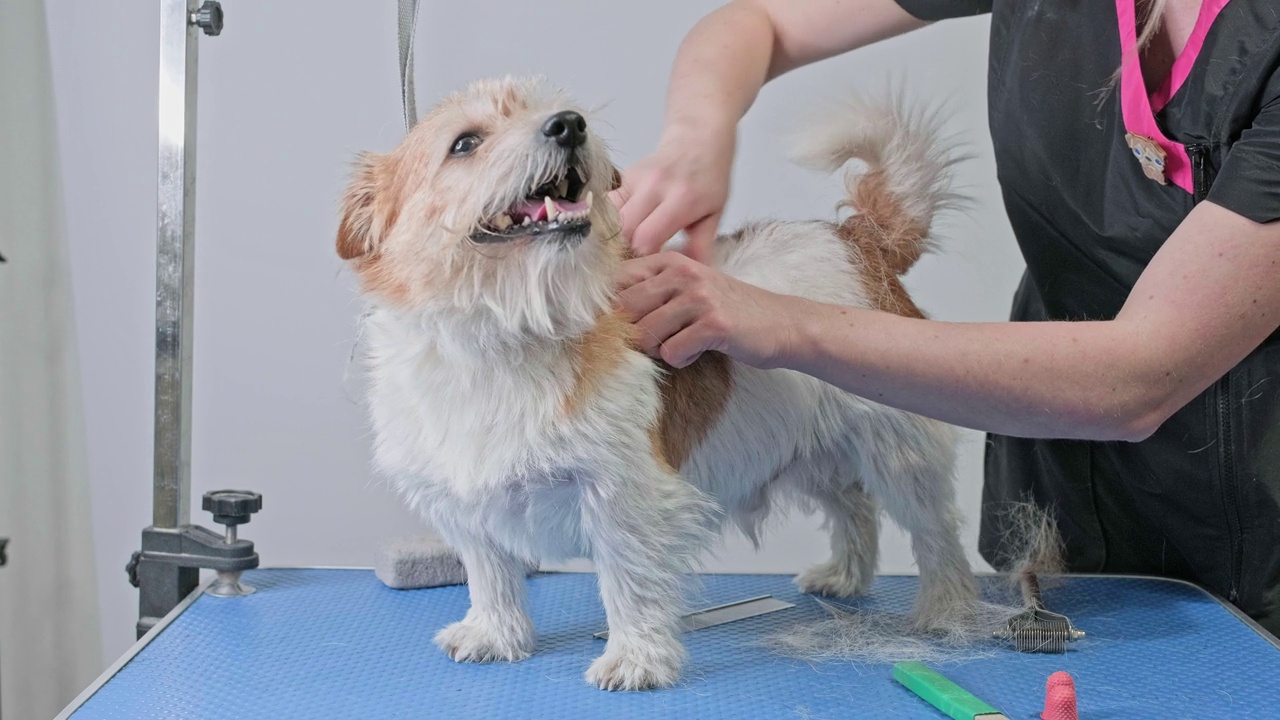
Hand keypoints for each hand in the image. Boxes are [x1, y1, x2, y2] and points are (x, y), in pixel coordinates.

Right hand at [610, 120, 735, 263]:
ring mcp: (636, 179)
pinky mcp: (623, 177)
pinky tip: (621, 232)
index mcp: (682, 199)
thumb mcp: (715, 213)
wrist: (698, 137)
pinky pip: (607, 207)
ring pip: (610, 220)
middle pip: (623, 231)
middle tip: (634, 264)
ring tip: (626, 251)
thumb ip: (701, 246)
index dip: (642, 259)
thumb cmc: (710, 178)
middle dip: (625, 253)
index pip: (646, 239)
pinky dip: (610, 223)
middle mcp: (655, 186)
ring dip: (615, 239)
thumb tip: (687, 276)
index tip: (648, 269)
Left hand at [617, 251, 804, 368]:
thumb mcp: (689, 289)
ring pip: (646, 334)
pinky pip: (672, 352)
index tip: (623, 323)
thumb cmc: (729, 310)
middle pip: (625, 309)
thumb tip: (602, 313)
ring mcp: (699, 296)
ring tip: (684, 343)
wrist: (782, 323)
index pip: (616, 280)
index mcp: (670, 261)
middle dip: (635, 333)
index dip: (610, 308)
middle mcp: (683, 273)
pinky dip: (682, 359)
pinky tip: (699, 350)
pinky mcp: (713, 323)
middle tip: (659, 339)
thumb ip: (651, 292)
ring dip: (660, 349)